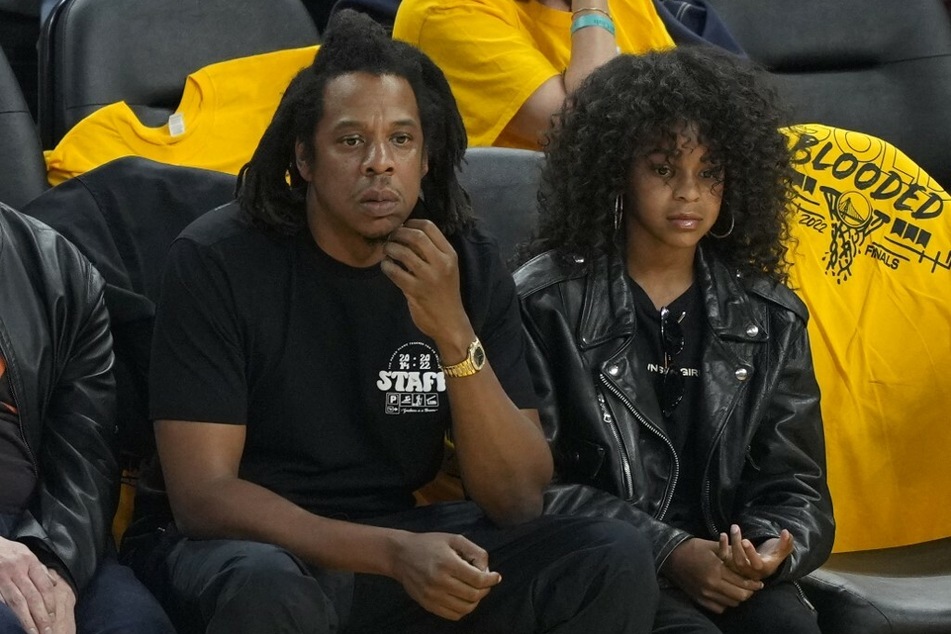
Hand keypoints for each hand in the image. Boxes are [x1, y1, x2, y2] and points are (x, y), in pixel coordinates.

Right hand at [0, 536, 74, 633]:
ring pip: (18, 602)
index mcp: (30, 561)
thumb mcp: (27, 553)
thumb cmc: (8, 550)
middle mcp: (17, 570)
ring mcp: (3, 579)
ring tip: (33, 631)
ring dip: (26, 619)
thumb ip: (40, 569)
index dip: (50, 602)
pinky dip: (8, 613)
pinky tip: (13, 623)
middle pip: (33, 596)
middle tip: (47, 630)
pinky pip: (2, 601)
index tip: (54, 616)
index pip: (44, 585)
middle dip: (41, 615)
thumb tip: (55, 584)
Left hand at [380, 219, 469, 342]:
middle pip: (416, 236)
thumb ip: (431, 253)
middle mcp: (441, 263)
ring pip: (404, 252)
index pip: (429, 227)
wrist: (450, 322)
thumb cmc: (445, 294)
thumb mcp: (446, 269)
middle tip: (390, 238)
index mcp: (450, 255)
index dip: (411, 223)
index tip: (402, 227)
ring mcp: (429, 277)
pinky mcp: (416, 290)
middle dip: (399, 233)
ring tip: (386, 251)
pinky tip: (386, 266)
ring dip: (390, 248)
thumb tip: (407, 234)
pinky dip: (387, 266)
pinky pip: (395, 272)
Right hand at [390, 531, 500, 620]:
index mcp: (447, 563)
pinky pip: (453, 615)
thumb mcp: (453, 539)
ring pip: (465, 608)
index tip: (496, 576)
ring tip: (474, 589)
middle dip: (485, 589)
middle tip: (486, 582)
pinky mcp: (427, 605)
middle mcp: (439, 582)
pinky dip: (463, 609)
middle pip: (473, 595)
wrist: (400, 555)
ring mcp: (432, 596)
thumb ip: (474, 551)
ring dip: (475, 600)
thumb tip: (487, 570)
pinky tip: (463, 597)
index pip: (478, 579)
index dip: (492, 579)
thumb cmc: (429, 544)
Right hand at [662, 537, 762, 613]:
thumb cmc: (692, 548)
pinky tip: (726, 595)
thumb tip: (745, 555)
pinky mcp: (699, 599)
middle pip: (739, 596)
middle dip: (749, 592)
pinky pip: (719, 608)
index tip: (759, 583)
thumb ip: (729, 551)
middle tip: (752, 587)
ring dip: (738, 598)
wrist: (670, 557)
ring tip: (739, 590)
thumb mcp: (712, 545)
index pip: (742, 583)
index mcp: (716, 570)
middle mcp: (712, 585)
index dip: (754, 584)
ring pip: (731, 603)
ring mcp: (705, 594)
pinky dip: (726, 603)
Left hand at [718, 524, 793, 581]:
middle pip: (740, 561)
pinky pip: (723, 558)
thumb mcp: (781, 550)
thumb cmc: (772, 555)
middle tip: (735, 527)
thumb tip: (786, 532)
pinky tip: (722, 535)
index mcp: (763, 568)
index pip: (756, 564)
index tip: (745, 540)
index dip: (750, 553)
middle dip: (736, 544)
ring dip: (726, 545)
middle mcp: (750, 572)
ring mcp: (738, 570)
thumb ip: (785, 542)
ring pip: (730, 560)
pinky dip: (721, 547)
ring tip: (728, 531)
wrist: (763, 564)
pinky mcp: (730, 564)